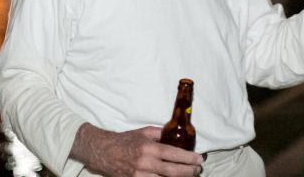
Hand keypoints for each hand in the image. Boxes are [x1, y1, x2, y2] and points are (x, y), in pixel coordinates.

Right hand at [70, 123, 204, 175]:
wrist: (104, 152)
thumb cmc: (125, 140)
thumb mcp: (144, 132)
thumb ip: (161, 133)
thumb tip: (177, 134)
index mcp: (148, 148)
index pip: (173, 154)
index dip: (188, 158)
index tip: (199, 159)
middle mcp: (145, 163)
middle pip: (172, 171)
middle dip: (188, 172)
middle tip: (198, 170)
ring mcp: (139, 175)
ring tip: (189, 175)